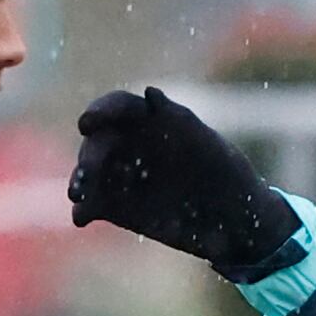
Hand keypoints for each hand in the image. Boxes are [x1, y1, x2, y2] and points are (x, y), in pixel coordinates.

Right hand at [69, 88, 301, 277]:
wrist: (236, 221)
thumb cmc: (228, 176)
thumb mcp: (210, 147)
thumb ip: (180, 121)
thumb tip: (149, 94)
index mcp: (153, 123)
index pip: (118, 107)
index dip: (100, 111)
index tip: (87, 124)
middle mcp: (132, 145)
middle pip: (99, 142)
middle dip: (89, 156)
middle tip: (88, 175)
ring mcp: (122, 175)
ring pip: (90, 173)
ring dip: (80, 181)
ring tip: (79, 195)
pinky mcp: (117, 206)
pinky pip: (93, 204)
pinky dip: (84, 210)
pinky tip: (82, 217)